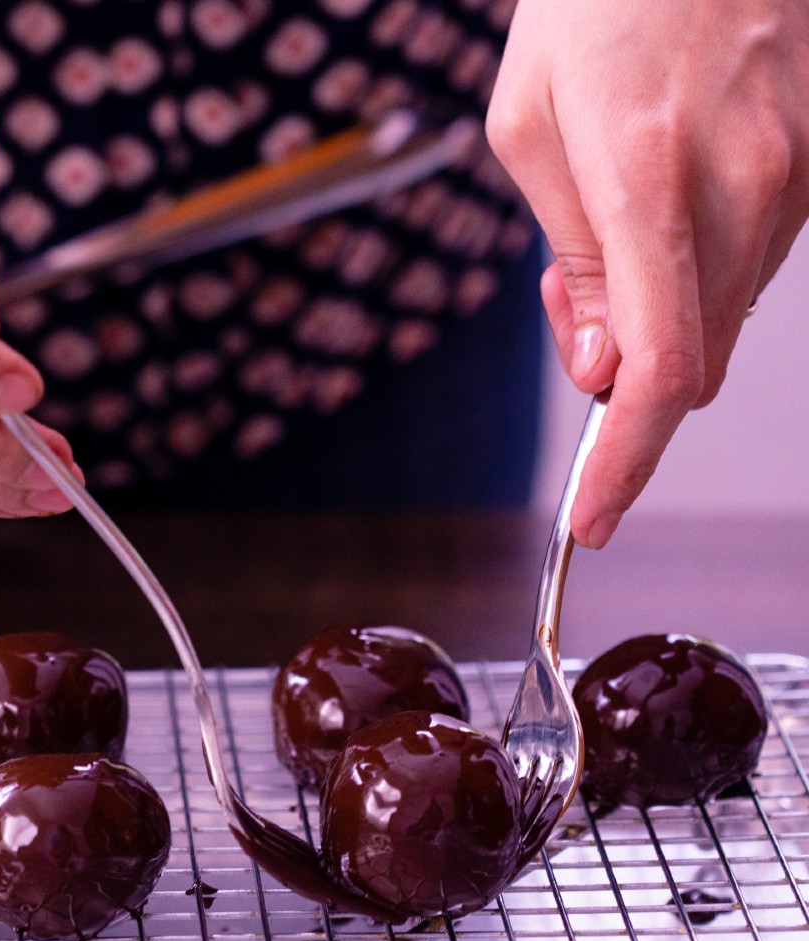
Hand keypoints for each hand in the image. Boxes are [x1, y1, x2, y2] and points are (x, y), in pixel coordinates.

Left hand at [488, 0, 808, 545]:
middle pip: (693, 364)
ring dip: (660, 312)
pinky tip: (664, 193)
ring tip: (611, 217)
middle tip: (565, 301)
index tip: (592, 517)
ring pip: (726, 318)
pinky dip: (702, 266)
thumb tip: (600, 366)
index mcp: (647, 181)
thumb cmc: (596, 4)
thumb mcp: (530, 127)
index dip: (622, 463)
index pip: (654, 372)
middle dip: (621, 372)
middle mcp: (745, 188)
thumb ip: (571, 259)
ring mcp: (799, 175)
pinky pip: (757, 261)